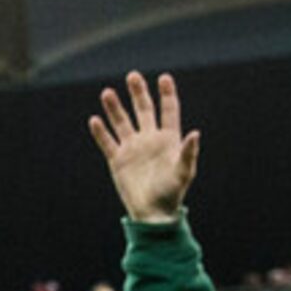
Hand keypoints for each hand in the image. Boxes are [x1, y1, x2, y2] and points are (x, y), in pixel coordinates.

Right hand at [88, 71, 199, 223]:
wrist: (153, 214)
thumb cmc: (172, 193)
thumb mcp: (184, 172)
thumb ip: (188, 152)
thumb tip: (195, 133)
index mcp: (168, 139)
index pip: (168, 110)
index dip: (166, 94)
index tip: (164, 78)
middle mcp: (149, 139)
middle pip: (143, 110)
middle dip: (138, 93)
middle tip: (133, 76)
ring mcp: (132, 149)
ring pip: (122, 122)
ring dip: (115, 108)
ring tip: (107, 92)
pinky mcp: (118, 161)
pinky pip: (108, 143)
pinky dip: (101, 132)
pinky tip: (95, 120)